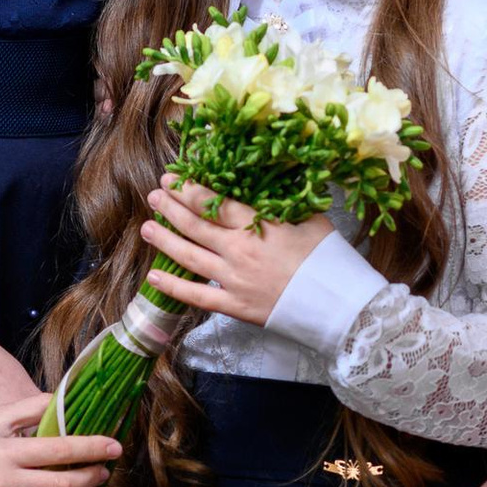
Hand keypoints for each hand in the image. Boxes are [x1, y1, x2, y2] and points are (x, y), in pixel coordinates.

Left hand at [139, 180, 334, 326]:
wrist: (340, 305)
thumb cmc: (330, 258)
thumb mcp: (311, 218)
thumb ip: (285, 201)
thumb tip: (271, 182)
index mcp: (258, 225)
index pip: (213, 203)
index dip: (188, 189)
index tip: (172, 179)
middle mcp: (239, 250)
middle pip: (195, 225)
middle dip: (171, 208)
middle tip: (154, 197)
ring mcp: (234, 280)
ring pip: (189, 257)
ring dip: (164, 240)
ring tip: (146, 228)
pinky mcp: (236, 306)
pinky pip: (197, 296)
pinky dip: (173, 287)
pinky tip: (154, 276)